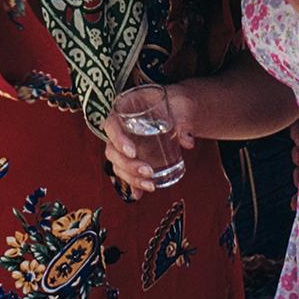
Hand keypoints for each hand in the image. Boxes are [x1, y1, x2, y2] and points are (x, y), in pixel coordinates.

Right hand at [103, 83, 197, 198]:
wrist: (181, 111)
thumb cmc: (177, 103)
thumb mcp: (181, 106)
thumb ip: (184, 120)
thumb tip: (188, 141)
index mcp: (124, 110)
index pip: (111, 125)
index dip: (118, 140)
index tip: (133, 152)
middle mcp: (120, 129)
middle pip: (112, 150)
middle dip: (128, 165)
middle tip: (149, 171)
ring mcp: (125, 145)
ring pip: (118, 165)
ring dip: (131, 178)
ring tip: (151, 184)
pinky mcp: (134, 157)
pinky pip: (128, 172)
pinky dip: (133, 184)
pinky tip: (139, 195)